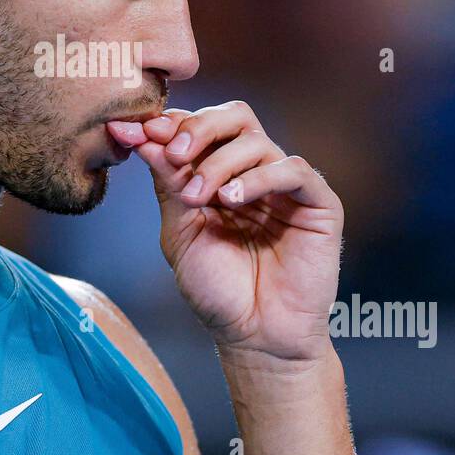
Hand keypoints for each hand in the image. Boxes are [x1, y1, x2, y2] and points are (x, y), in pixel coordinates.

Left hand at [107, 101, 342, 366]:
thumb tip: (142, 134)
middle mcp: (254, 173)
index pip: (200, 127)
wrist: (255, 337)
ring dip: (218, 162)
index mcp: (220, 175)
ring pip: (256, 141)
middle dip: (197, 127)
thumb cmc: (218, 290)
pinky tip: (233, 199)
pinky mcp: (318, 203)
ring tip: (198, 196)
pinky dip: (258, 177)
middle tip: (173, 154)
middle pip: (234, 117)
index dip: (170, 124)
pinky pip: (292, 170)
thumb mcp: (180, 232)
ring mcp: (286, 186)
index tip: (136, 132)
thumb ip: (167, 182)